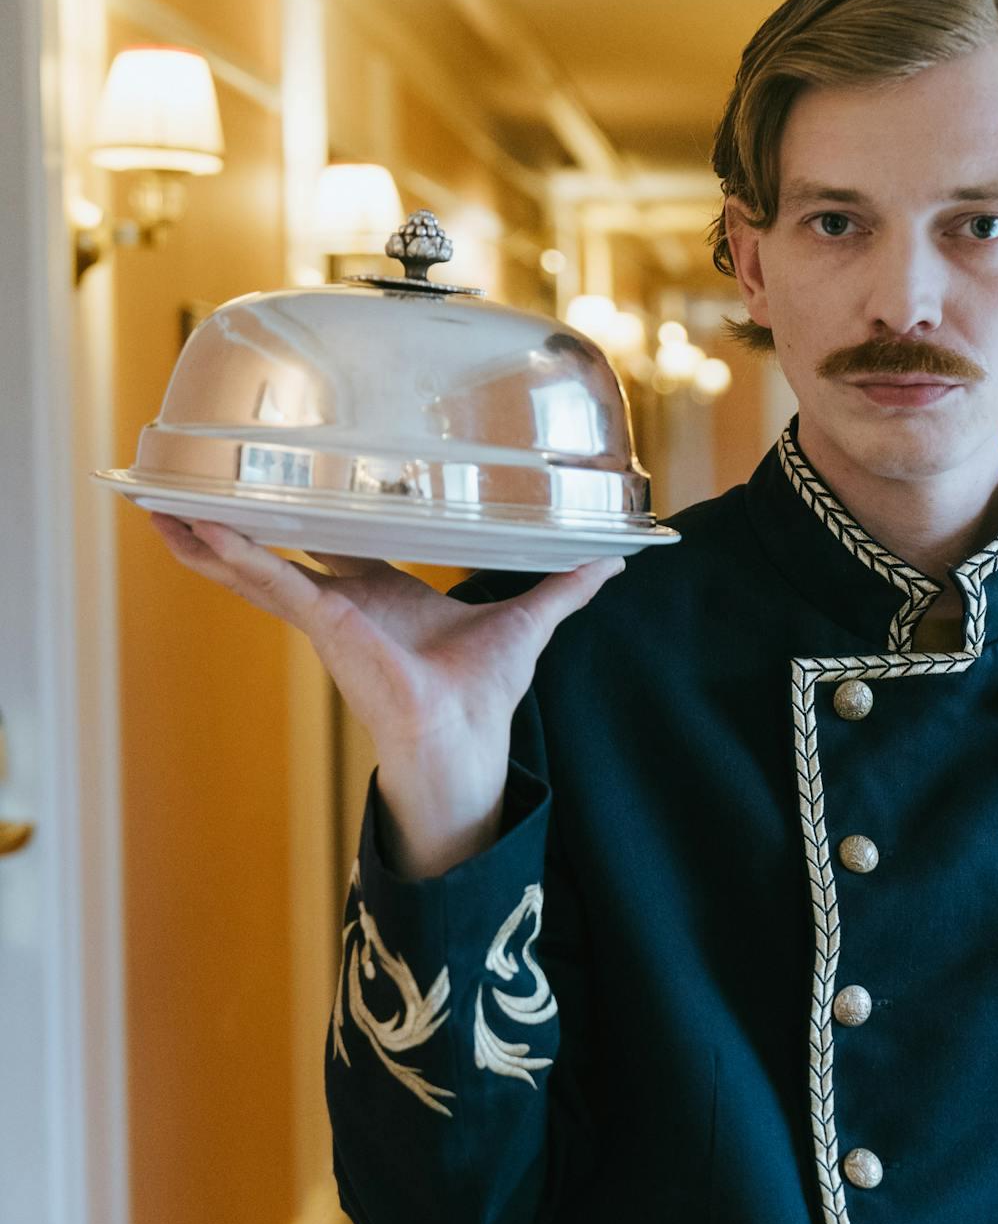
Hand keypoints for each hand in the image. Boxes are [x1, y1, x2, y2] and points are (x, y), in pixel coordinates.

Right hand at [147, 511, 622, 873]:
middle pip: (272, 553)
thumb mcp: (528, 618)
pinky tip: (205, 532)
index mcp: (377, 593)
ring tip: (157, 509)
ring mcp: (326, 614)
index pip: (328, 543)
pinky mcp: (325, 625)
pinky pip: (275, 584)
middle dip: (224, 526)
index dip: (299, 515)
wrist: (466, 738)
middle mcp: (341, 602)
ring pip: (255, 568)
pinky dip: (240, 558)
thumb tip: (614, 557)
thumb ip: (565, 584)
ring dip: (208, 540)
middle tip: (171, 494)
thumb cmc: (483, 691)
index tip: (269, 485)